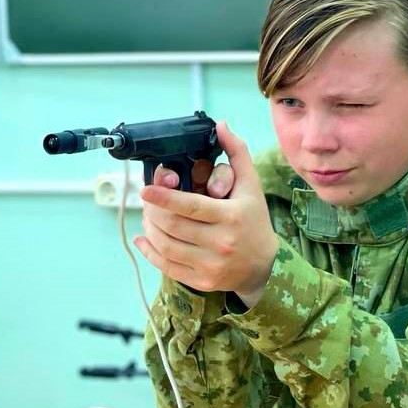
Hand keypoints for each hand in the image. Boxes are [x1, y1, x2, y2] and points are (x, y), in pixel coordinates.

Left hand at [134, 122, 277, 306]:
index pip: (190, 206)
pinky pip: (166, 266)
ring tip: (148, 216)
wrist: (263, 267)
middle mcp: (221, 243)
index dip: (164, 197)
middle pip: (172, 225)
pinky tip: (144, 238)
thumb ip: (236, 153)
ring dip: (150, 228)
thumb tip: (221, 126)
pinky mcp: (202, 281)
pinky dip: (149, 251)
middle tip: (148, 200)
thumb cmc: (254, 221)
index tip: (146, 189)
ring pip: (166, 245)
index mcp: (231, 217)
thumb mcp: (251, 186)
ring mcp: (211, 265)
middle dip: (153, 210)